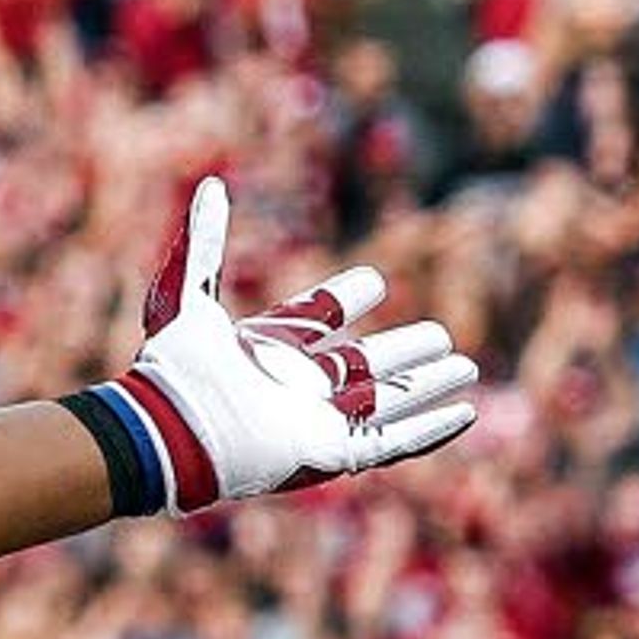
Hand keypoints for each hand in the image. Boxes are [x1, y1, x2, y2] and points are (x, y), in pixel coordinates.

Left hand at [82, 178, 478, 512]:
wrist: (173, 428)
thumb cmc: (179, 366)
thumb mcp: (189, 295)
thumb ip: (205, 241)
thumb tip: (212, 185)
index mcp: (266, 348)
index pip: (316, 320)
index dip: (344, 300)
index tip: (373, 282)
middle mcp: (296, 386)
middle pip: (362, 363)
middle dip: (403, 350)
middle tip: (440, 334)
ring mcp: (317, 421)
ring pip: (387, 400)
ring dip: (428, 385)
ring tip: (465, 366)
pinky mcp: (335, 452)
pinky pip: (394, 442)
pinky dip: (431, 428)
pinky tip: (463, 411)